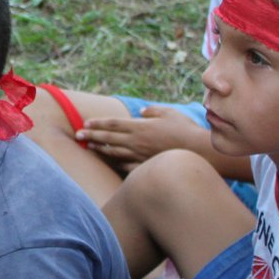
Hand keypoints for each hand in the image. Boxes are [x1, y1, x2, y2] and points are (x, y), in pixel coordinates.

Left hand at [81, 106, 207, 169]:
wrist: (200, 152)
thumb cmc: (186, 131)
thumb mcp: (170, 114)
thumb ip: (153, 111)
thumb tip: (142, 111)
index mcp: (140, 127)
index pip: (113, 123)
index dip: (98, 123)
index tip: (85, 122)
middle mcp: (136, 141)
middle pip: (109, 138)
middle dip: (91, 135)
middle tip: (78, 135)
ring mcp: (139, 156)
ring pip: (114, 152)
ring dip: (100, 149)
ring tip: (89, 146)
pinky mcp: (145, 167)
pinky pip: (125, 166)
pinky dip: (116, 162)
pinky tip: (110, 161)